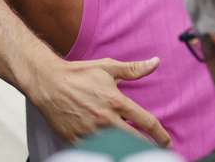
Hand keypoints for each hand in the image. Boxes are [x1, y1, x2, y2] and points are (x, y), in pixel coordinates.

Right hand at [29, 56, 170, 146]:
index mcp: (116, 101)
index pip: (146, 122)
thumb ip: (133, 69)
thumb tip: (155, 62)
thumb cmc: (78, 74)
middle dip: (147, 148)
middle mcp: (106, 119)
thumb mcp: (107, 67)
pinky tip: (112, 153)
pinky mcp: (77, 140)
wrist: (48, 83)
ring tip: (135, 153)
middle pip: (135, 141)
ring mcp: (91, 132)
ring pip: (117, 149)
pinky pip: (96, 152)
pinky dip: (106, 153)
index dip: (160, 134)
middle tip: (155, 152)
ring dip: (127, 151)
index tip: (166, 141)